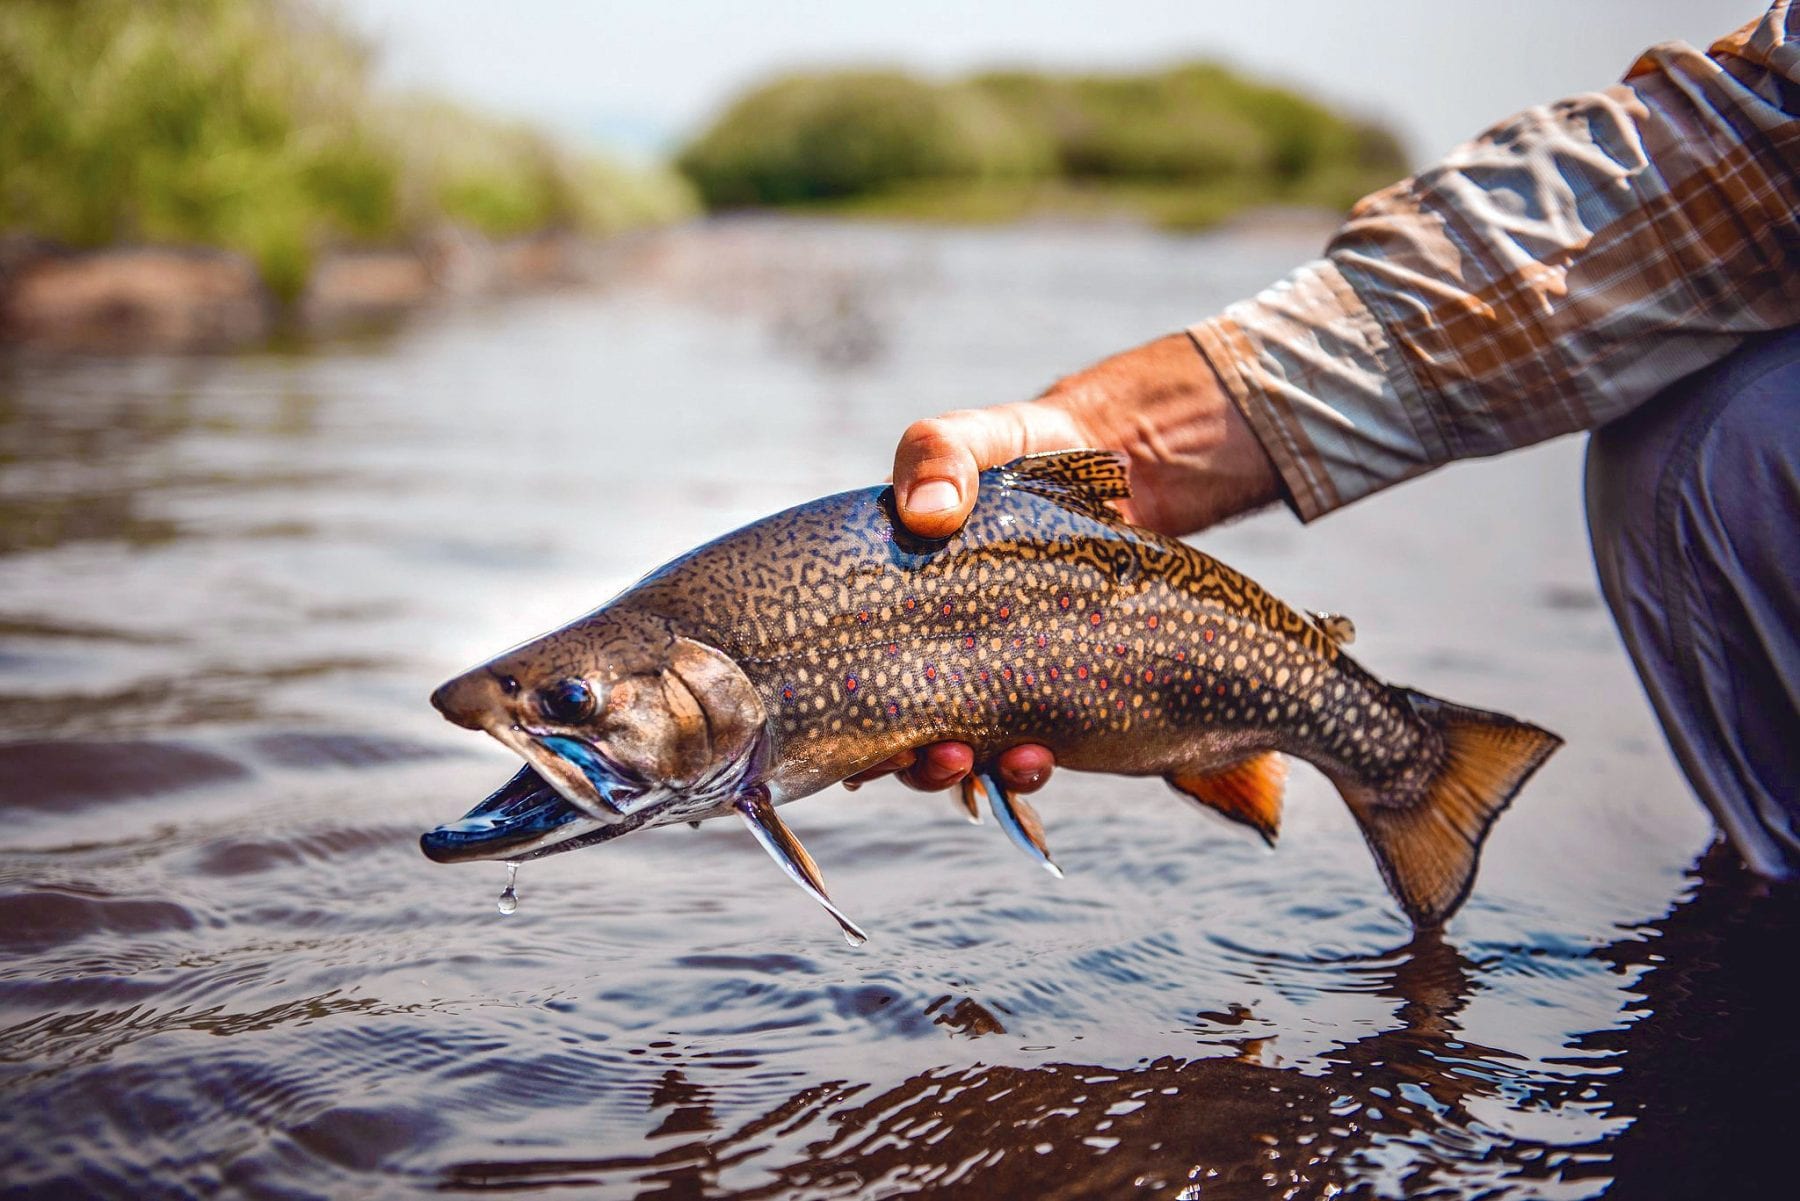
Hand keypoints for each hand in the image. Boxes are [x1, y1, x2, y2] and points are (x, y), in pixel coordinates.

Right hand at [856, 331, 1280, 796]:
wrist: (1114, 462)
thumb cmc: (1016, 448)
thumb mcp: (969, 438)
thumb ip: (939, 455)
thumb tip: (926, 512)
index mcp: (887, 603)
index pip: (845, 676)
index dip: (841, 725)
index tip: (859, 747)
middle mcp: (927, 650)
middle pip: (897, 733)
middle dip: (912, 762)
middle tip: (940, 755)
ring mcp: (987, 674)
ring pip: (961, 751)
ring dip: (976, 769)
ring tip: (1008, 758)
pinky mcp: (1045, 688)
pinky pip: (1026, 743)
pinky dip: (1028, 760)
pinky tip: (1042, 752)